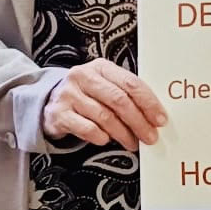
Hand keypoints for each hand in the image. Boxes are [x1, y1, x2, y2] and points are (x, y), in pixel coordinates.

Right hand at [43, 59, 166, 150]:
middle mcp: (83, 77)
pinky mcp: (59, 114)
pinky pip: (87, 129)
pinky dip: (101, 137)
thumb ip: (126, 94)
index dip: (149, 102)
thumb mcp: (105, 85)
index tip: (160, 119)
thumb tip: (154, 115)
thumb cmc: (87, 94)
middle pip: (119, 100)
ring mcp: (69, 95)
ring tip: (132, 142)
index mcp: (101, 67)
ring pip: (105, 117)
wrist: (49, 101)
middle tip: (150, 137)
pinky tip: (106, 140)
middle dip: (139, 121)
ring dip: (123, 133)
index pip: (131, 83)